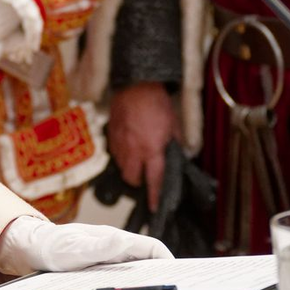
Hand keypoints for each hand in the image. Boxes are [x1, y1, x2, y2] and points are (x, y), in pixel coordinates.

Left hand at [0, 215, 171, 275]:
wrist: (35, 248)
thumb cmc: (53, 246)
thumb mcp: (75, 248)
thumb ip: (99, 246)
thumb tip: (123, 241)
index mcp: (114, 240)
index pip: (151, 248)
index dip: (167, 260)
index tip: (178, 276)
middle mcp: (115, 246)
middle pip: (148, 259)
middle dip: (162, 272)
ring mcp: (109, 256)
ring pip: (137, 268)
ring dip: (148, 280)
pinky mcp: (102, 266)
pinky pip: (124, 276)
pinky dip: (133, 285)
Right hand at [108, 83, 177, 212]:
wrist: (136, 83)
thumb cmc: (156, 102)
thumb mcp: (173, 124)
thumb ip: (174, 144)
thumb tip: (178, 157)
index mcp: (151, 149)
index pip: (154, 180)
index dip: (155, 196)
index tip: (154, 206)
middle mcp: (133, 149)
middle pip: (132, 179)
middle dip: (139, 181)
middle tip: (146, 174)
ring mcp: (120, 142)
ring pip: (121, 167)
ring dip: (130, 167)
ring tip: (138, 158)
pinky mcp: (111, 133)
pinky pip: (115, 152)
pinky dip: (122, 154)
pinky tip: (129, 145)